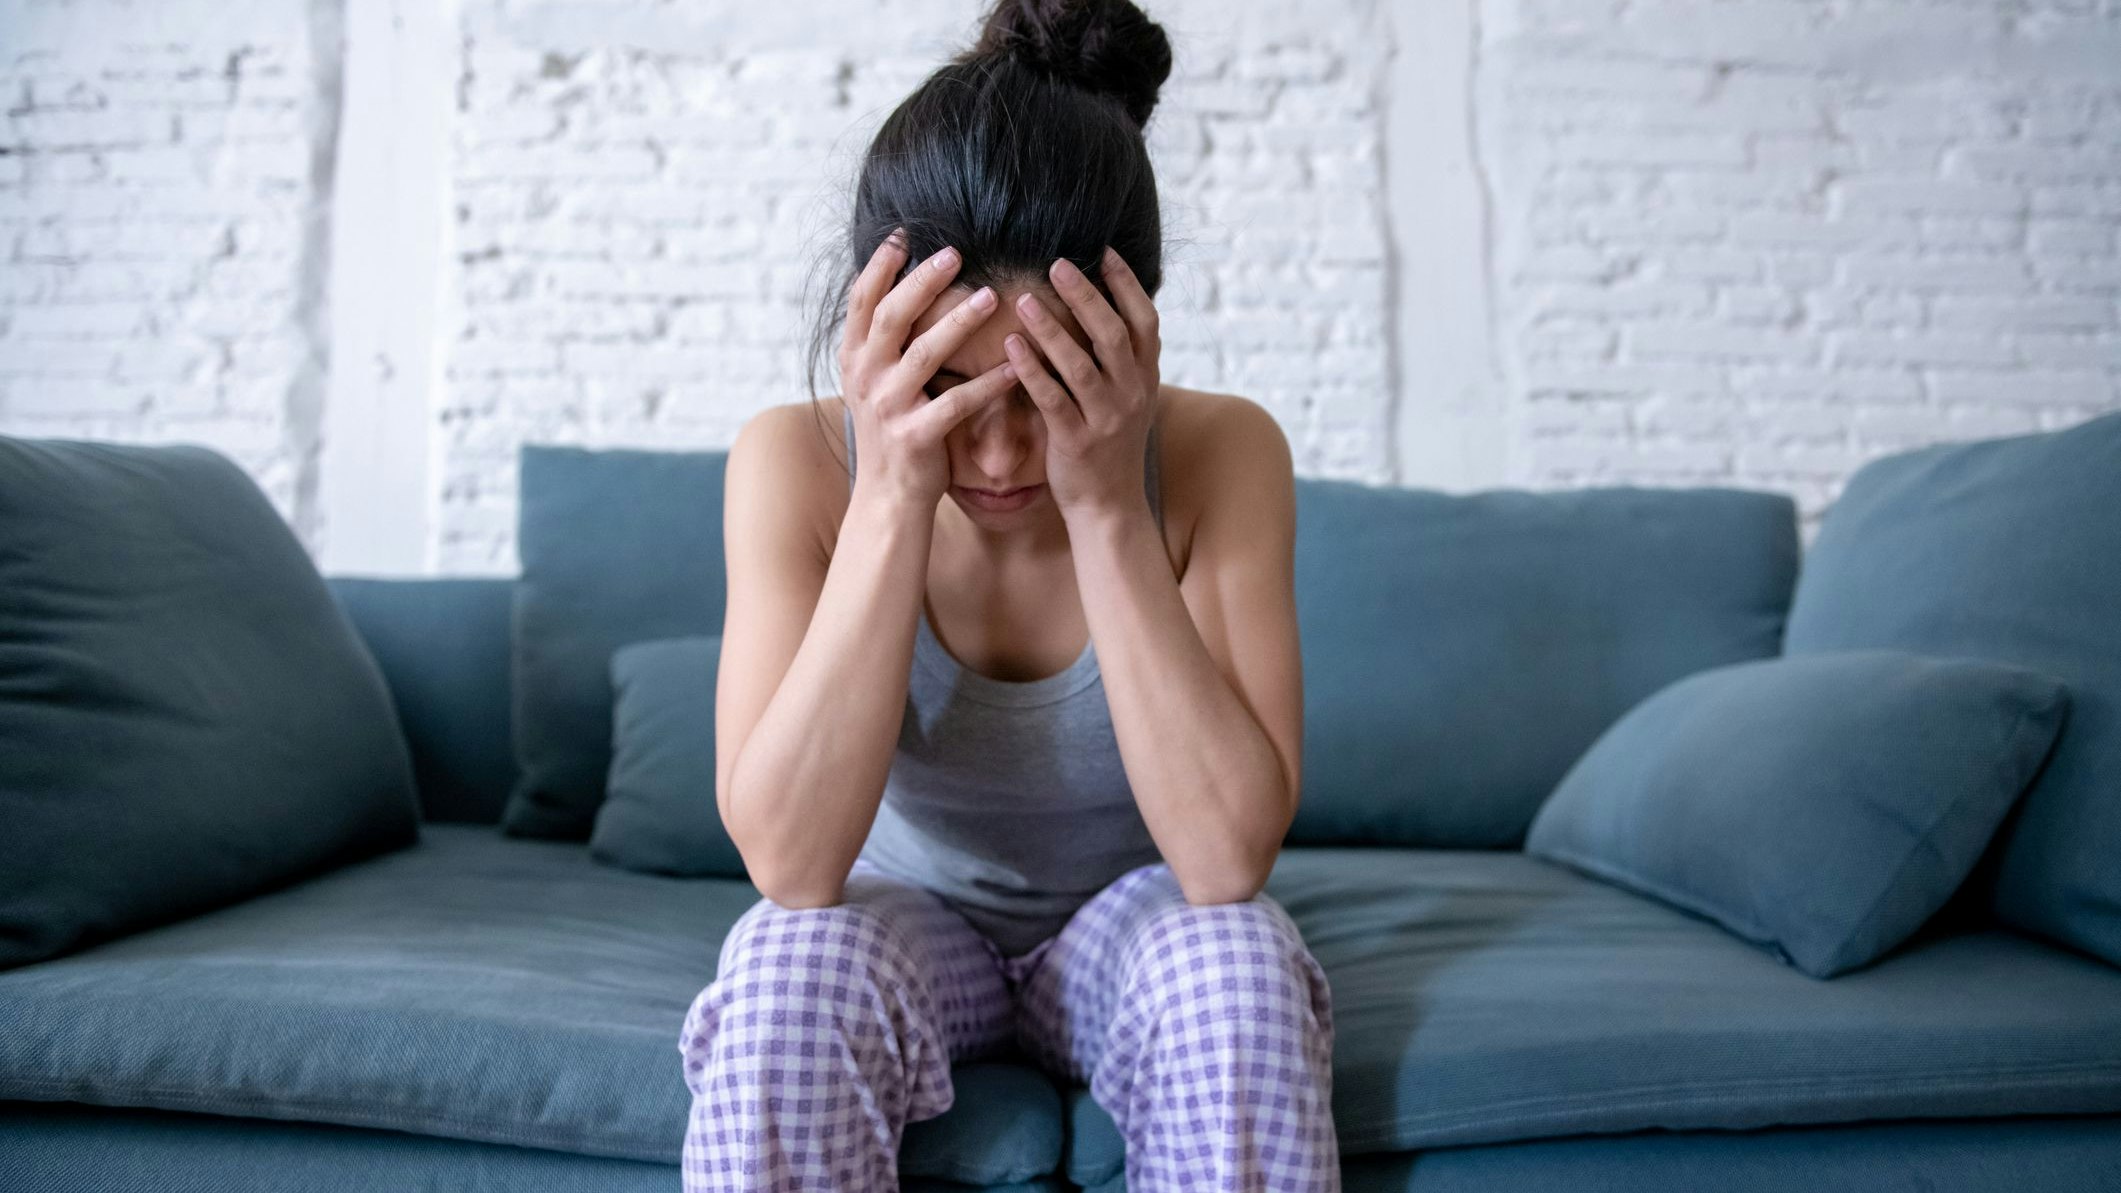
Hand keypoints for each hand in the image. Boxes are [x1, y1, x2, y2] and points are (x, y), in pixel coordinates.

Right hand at [839, 230, 1019, 509]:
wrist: (888, 497)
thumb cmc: (894, 430)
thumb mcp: (875, 381)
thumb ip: (884, 340)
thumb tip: (905, 284)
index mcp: (853, 358)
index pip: (861, 300)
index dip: (880, 265)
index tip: (904, 233)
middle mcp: (864, 378)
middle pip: (892, 316)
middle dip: (923, 281)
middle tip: (955, 252)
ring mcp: (887, 408)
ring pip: (923, 354)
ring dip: (959, 322)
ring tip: (992, 296)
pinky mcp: (914, 437)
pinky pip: (955, 403)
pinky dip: (986, 383)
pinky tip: (1013, 366)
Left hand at [1004, 247, 1162, 522]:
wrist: (1109, 506)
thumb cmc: (1111, 442)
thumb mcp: (1130, 396)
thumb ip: (1121, 356)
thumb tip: (1100, 301)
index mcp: (1146, 377)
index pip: (1145, 320)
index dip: (1126, 284)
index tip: (1103, 251)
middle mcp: (1132, 393)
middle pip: (1111, 334)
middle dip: (1085, 296)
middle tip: (1057, 264)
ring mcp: (1106, 419)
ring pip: (1080, 366)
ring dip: (1051, 330)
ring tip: (1023, 300)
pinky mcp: (1076, 442)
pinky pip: (1052, 400)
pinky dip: (1031, 370)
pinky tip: (1011, 345)